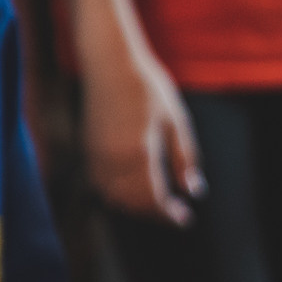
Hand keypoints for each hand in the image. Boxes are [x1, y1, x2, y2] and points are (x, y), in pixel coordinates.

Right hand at [81, 43, 202, 224]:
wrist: (110, 62)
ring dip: (135, 207)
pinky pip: (101, 184)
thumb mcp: (176, 122)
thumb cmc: (147, 88)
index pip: (153, 199)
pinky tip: (135, 188)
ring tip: (159, 203)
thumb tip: (193, 191)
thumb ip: (185, 159)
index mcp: (137, 154)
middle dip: (154, 214)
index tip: (185, 220)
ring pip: (113, 198)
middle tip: (176, 214)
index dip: (169, 215)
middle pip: (132, 204)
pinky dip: (119, 194)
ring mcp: (95, 156)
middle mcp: (111, 161)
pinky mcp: (87, 149)